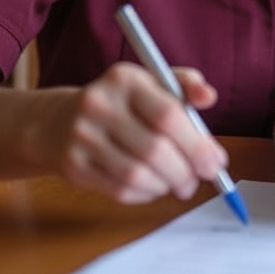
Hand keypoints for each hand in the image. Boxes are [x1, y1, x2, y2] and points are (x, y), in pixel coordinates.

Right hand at [37, 63, 228, 204]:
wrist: (58, 121)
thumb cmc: (120, 103)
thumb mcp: (151, 83)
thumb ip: (184, 85)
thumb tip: (209, 97)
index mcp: (125, 79)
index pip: (168, 114)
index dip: (197, 144)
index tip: (216, 162)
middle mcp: (99, 104)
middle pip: (154, 150)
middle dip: (185, 171)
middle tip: (198, 179)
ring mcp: (82, 136)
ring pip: (137, 175)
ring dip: (166, 185)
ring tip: (177, 184)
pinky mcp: (73, 166)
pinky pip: (119, 190)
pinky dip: (145, 194)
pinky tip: (153, 186)